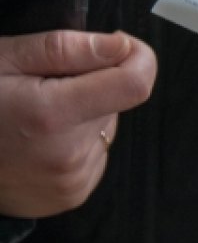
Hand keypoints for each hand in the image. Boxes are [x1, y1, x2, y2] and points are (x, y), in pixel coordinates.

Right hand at [0, 31, 156, 217]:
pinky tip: (39, 142)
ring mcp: (71, 182)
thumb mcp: (4, 59)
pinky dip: (76, 144)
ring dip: (83, 117)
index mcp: (52, 115)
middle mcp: (68, 155)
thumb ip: (66, 49)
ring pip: (105, 130)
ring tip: (35, 119)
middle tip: (45, 87)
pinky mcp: (71, 196)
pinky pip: (94, 156)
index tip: (122, 48)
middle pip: (116, 104)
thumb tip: (123, 45)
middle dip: (92, 87)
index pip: (135, 85)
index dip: (138, 59)